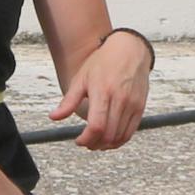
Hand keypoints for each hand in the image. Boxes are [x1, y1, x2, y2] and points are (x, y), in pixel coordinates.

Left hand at [56, 29, 151, 151]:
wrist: (129, 50)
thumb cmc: (102, 63)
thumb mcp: (81, 79)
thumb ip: (68, 101)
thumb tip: (53, 117)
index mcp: (102, 92)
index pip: (96, 126)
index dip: (86, 139)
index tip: (78, 140)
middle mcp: (120, 99)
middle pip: (108, 135)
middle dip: (95, 144)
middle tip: (86, 143)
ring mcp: (132, 104)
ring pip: (120, 136)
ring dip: (106, 145)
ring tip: (96, 142)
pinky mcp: (140, 107)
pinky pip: (130, 131)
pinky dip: (119, 140)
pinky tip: (109, 139)